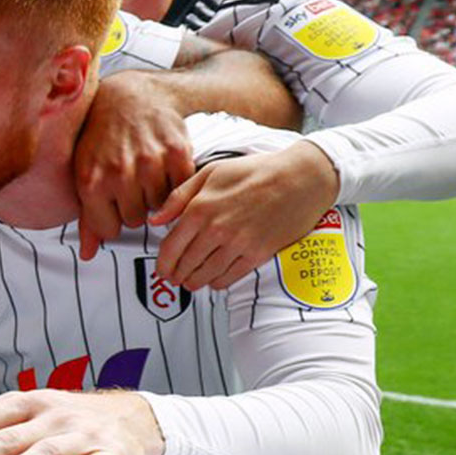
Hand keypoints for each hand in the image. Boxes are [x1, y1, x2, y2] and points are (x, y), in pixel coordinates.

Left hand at [71, 72, 195, 260]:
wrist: (129, 98)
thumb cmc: (101, 139)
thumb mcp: (84, 174)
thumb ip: (87, 219)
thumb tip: (87, 256)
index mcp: (92, 183)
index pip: (111, 230)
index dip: (114, 218)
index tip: (114, 200)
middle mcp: (120, 174)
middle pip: (136, 220)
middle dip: (134, 206)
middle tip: (131, 182)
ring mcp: (149, 163)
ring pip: (159, 207)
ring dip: (154, 195)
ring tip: (146, 173)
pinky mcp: (176, 152)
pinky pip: (181, 187)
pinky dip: (175, 182)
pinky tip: (163, 167)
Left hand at [150, 140, 339, 290]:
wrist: (299, 178)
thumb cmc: (255, 171)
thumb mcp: (211, 172)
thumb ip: (179, 197)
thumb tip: (156, 219)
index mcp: (200, 209)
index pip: (170, 247)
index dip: (162, 263)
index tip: (162, 269)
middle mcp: (216, 230)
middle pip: (185, 265)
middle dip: (176, 275)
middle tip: (175, 277)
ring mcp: (237, 244)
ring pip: (204, 276)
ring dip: (194, 282)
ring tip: (191, 280)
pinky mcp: (257, 255)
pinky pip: (228, 279)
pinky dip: (217, 282)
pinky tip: (214, 278)